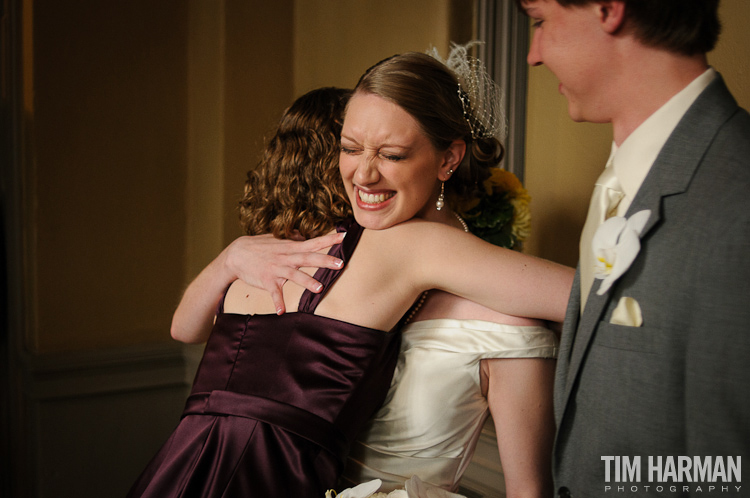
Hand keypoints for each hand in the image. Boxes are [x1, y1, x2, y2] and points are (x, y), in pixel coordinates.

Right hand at [223, 231, 345, 313]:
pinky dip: (277, 302)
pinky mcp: (266, 280)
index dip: (329, 240)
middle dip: (325, 260)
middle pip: (308, 258)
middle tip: (341, 263)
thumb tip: (305, 234)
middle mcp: (286, 257)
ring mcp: (276, 269)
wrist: (236, 254)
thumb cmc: (260, 246)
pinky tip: (281, 311)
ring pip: (294, 275)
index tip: (344, 237)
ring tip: (319, 289)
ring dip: (306, 281)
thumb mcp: (278, 239)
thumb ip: (293, 238)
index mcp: (291, 247)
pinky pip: (273, 292)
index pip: (314, 242)